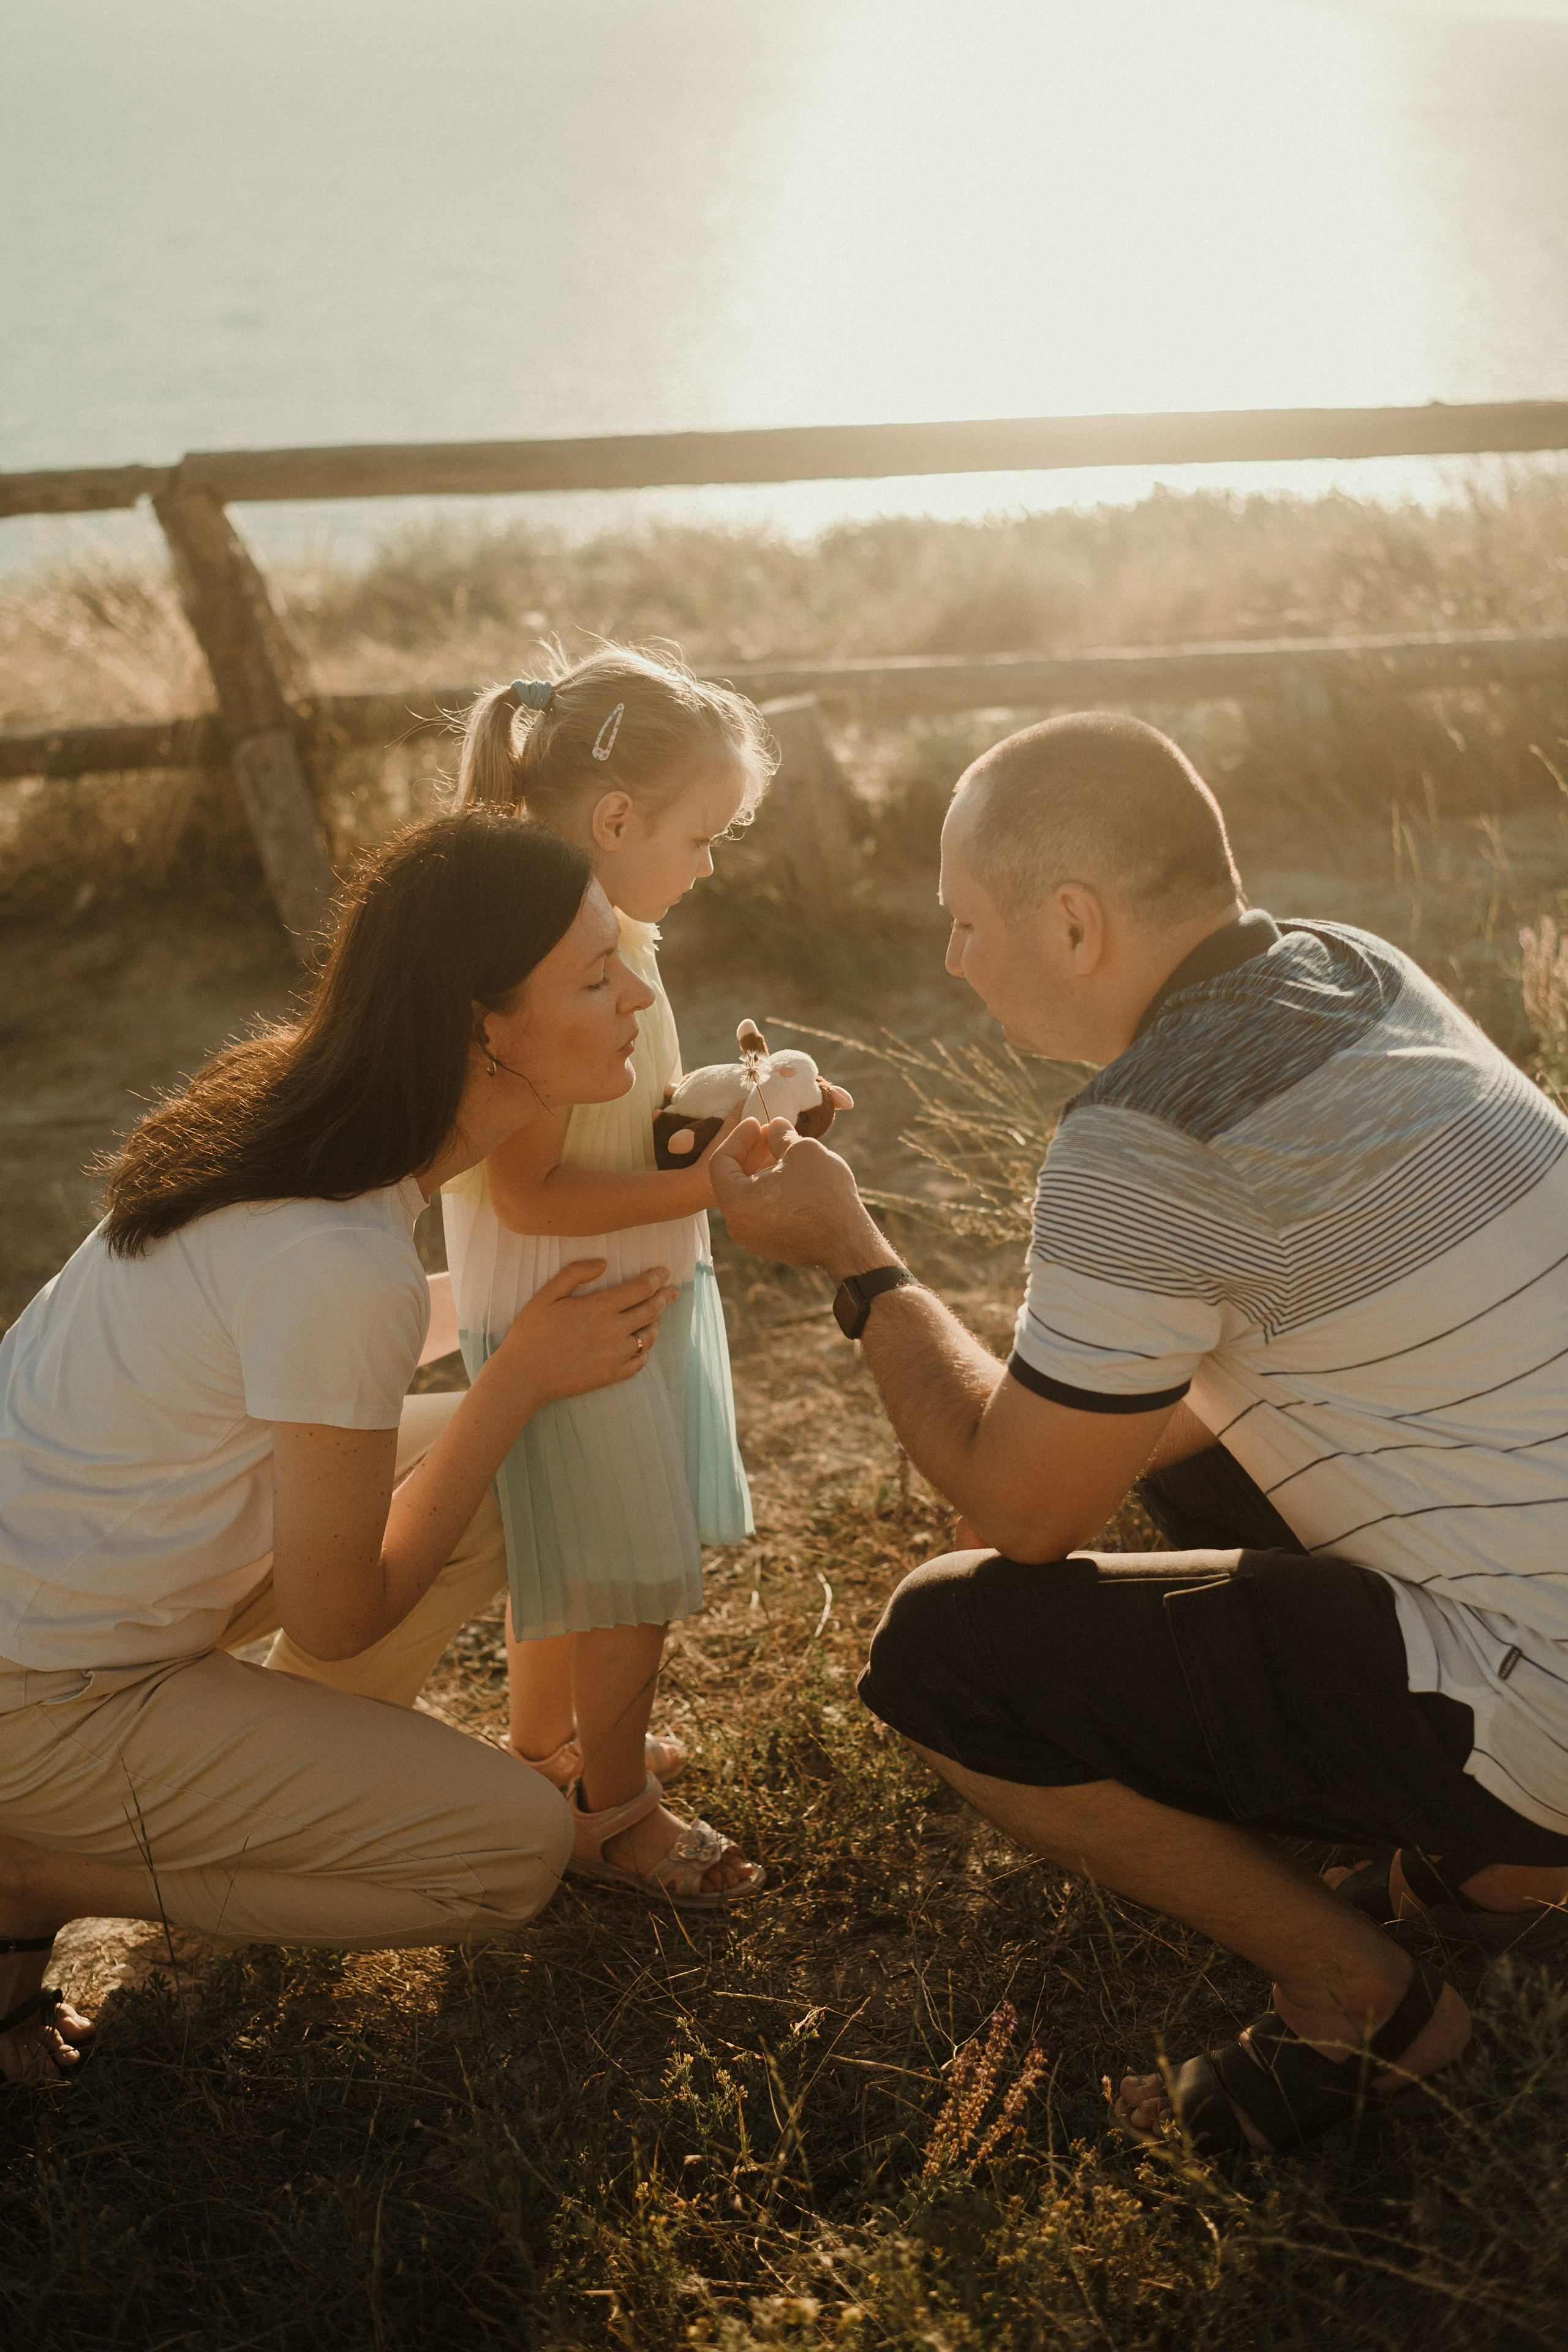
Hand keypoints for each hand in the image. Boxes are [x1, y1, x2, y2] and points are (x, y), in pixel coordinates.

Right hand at [499, 1260, 676, 1403]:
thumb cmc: (531, 1333)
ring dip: (656, 1322)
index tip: (664, 1271)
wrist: (523, 1376)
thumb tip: (604, 1262)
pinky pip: (640, 1361)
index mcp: (598, 1307)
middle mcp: (612, 1330)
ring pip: (649, 1335)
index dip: (656, 1278)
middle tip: (672, 1291)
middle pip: (650, 1310)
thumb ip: (575, 1274)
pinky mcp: (612, 1375)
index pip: (640, 1289)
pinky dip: (647, 1349)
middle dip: (664, 1297)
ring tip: (657, 1315)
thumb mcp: (546, 1295)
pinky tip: (643, 1343)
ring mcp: (615, 1355)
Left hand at [709, 1119, 888, 1273]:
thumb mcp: (802, 1150)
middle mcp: (737, 1226)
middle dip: (751, 1152)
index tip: (756, 1122)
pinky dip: (770, 1192)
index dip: (738, 1136)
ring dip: (761, 1171)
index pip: (720, 1161)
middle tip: (770, 1133)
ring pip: (749, 1197)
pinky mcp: (771, 1246)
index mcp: (736, 1202)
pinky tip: (791, 1177)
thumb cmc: (824, 1194)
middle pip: (733, 1180)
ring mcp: (753, 1240)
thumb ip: (780, 1135)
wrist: (849, 1242)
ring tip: (783, 1152)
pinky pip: (762, 1212)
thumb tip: (775, 1126)